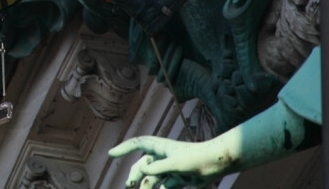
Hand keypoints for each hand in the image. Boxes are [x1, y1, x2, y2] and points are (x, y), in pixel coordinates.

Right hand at [108, 136, 230, 187]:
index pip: (138, 144)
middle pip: (143, 165)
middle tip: (129, 185)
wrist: (217, 163)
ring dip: (147, 186)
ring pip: (153, 177)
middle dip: (135, 175)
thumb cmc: (196, 158)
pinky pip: (165, 185)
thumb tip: (143, 170)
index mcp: (160, 147)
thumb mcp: (175, 164)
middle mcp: (163, 156)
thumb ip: (158, 168)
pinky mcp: (179, 177)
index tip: (111, 154)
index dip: (124, 149)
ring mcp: (171, 167)